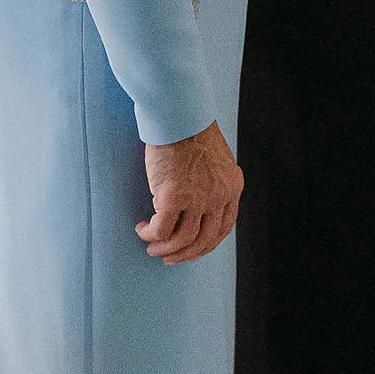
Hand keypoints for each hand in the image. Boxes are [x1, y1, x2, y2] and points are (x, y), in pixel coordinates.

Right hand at [138, 120, 241, 264]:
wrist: (179, 115)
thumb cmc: (190, 131)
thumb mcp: (215, 160)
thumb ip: (212, 183)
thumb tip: (197, 204)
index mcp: (232, 188)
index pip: (224, 228)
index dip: (206, 244)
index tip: (191, 250)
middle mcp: (218, 197)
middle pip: (204, 240)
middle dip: (185, 254)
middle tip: (168, 257)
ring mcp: (197, 198)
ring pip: (182, 240)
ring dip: (165, 248)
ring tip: (152, 246)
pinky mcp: (173, 196)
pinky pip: (161, 229)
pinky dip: (150, 234)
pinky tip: (143, 229)